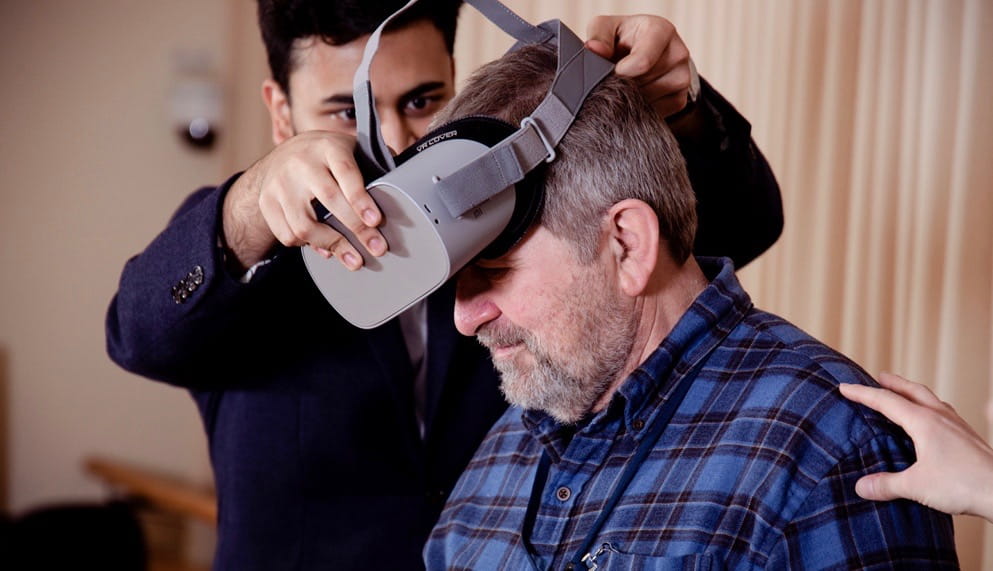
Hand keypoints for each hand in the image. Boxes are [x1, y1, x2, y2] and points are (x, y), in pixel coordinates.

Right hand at [222, 131, 386, 271]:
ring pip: (305, 224)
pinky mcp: (267, 203)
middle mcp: (301, 164)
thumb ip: (373, 162)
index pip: (346, 172)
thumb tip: (403, 175)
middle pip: (329, 200)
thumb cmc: (324, 157)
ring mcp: (280, 184)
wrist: (281, 158)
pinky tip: (326, 249)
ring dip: (333, 246)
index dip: (361, 199)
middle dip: (356, 229)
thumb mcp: (348, 149)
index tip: (376, 220)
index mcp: (327, 147)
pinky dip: (309, 246)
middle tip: (376, 248)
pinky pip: (287, 235)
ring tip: (354, 259)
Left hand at [585, 14, 692, 117]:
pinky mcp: (681, 98)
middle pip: (643, 83)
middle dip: (623, 85)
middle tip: (616, 76)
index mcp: (661, 30)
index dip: (621, 73)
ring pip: (648, 101)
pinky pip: (656, 114)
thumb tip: (595, 50)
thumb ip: (598, 34)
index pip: (643, 61)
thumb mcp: (606, 27)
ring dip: (630, 98)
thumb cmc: (622, 38)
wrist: (641, 54)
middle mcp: (678, 52)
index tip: (612, 71)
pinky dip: (640, 110)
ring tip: (625, 84)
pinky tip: (634, 95)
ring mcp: (683, 77)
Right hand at [839, 372, 992, 522]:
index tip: (845, 387)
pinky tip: (932, 420)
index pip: (885, 401)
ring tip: (904, 394)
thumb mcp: (917, 486)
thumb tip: (861, 487)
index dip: (862, 393)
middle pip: (912, 390)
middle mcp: (940, 417)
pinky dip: (931, 407)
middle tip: (878, 376)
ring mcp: (957, 424)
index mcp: (923, 422)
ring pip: (931, 399)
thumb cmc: (963, 484)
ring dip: (913, 392)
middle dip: (893, 383)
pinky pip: (944, 412)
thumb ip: (887, 484)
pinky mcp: (968, 436)